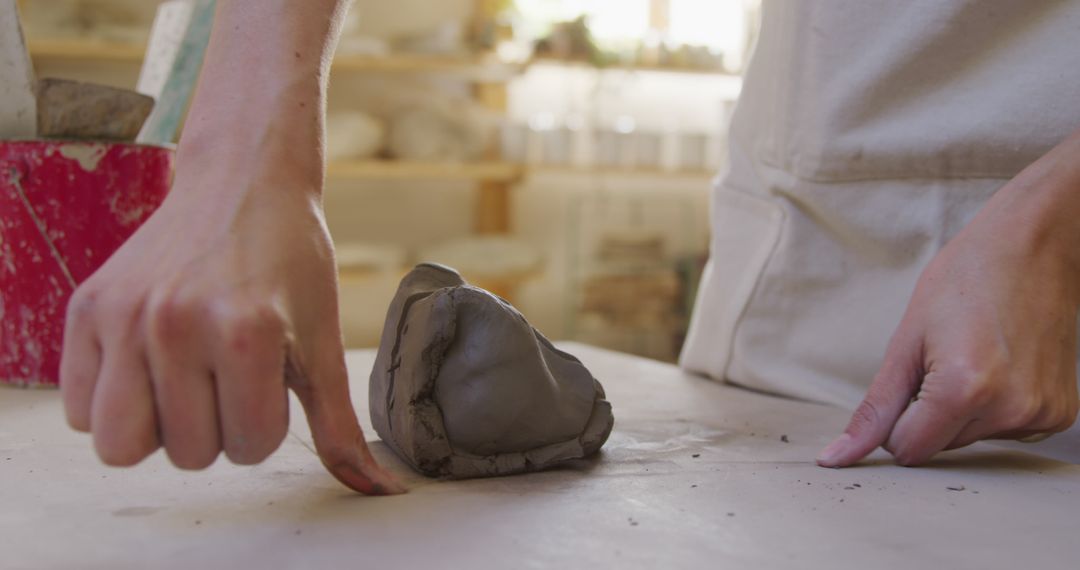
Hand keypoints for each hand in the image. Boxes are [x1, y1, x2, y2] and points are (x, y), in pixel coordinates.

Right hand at [59, 147, 403, 494]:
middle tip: (227, 373)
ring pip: (120, 445)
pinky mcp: (86, 307)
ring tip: (184, 379)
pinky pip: (77, 409)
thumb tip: (379, 490)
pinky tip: (147, 364)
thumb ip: (339, 424)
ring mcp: (124, 315)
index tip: (269, 378)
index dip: (265, 425)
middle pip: (186, 454)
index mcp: (245, 332)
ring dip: (158, 427)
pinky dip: (110, 403)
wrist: (243, 181)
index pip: (247, 447)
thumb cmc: (291, 261)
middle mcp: (176, 323)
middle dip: (215, 428)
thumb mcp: (323, 341)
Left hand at [817, 137, 1079, 466]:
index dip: (896, 419)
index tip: (910, 379)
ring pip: (970, 439)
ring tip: (978, 354)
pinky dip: (995, 407)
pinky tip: (1003, 365)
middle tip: (947, 356)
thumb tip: (837, 457)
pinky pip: (1005, 430)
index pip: (906, 449)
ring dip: (963, 409)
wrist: (1034, 245)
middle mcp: (1009, 410)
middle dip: (930, 412)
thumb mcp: (906, 341)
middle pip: (939, 446)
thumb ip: (875, 407)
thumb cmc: (965, 279)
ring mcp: (1040, 414)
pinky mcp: (1060, 414)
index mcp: (963, 390)